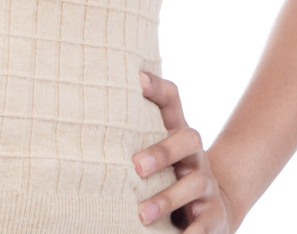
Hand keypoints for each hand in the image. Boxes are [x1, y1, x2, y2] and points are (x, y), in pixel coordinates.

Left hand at [134, 72, 236, 231]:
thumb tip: (83, 124)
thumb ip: (131, 144)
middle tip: (136, 165)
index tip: (137, 79)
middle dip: (163, 151)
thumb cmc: (168, 184)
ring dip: (167, 198)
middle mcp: (194, 157)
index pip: (172, 102)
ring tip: (142, 214)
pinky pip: (204, 226)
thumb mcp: (155, 163)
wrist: (212, 215)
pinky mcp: (213, 219)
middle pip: (189, 139)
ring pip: (194, 184)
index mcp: (176, 138)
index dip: (157, 88)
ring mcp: (206, 187)